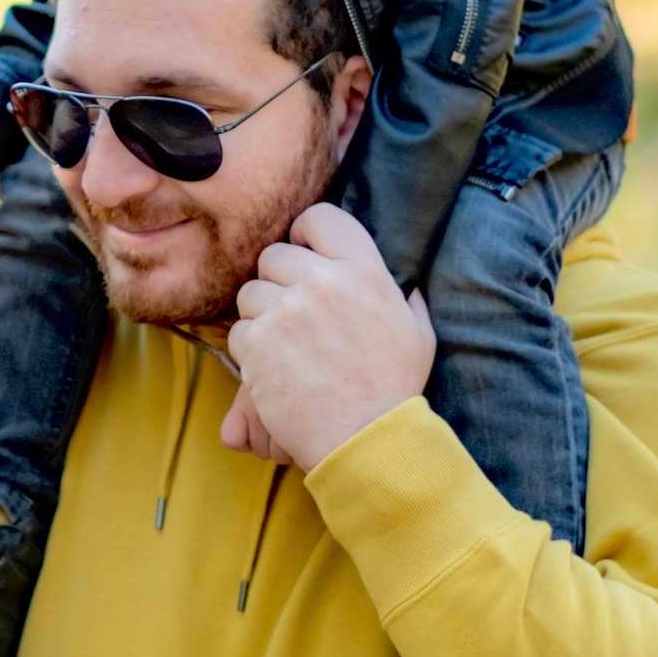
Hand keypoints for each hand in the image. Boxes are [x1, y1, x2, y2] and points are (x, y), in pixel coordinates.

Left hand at [224, 203, 433, 471]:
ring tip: (284, 347)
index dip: (304, 233)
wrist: (365, 439)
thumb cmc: (394, 390)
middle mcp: (323, 281)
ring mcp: (286, 310)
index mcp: (364, 269)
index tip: (304, 253)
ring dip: (261, 316)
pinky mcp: (257, 343)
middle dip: (279, 281)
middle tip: (293, 315)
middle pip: (274, 255)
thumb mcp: (418, 334)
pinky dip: (250, 349)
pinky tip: (275, 369)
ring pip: (250, 292)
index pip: (318, 217)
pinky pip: (238, 330)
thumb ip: (406, 299)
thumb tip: (403, 283)